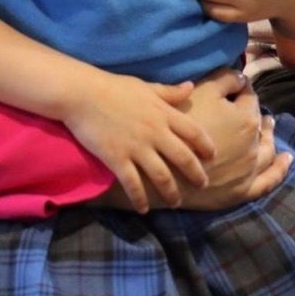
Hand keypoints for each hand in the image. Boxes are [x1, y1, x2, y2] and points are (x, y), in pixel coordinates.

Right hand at [97, 68, 290, 210]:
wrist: (82, 93)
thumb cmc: (113, 87)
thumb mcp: (145, 86)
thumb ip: (168, 92)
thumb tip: (191, 86)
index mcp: (163, 113)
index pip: (194, 132)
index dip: (206, 146)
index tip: (212, 157)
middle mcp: (155, 132)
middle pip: (184, 158)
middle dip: (196, 175)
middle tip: (203, 186)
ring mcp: (137, 148)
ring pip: (162, 176)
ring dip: (172, 193)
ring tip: (176, 203)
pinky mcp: (118, 159)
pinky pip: (133, 184)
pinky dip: (140, 199)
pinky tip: (144, 209)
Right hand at [174, 72, 290, 207]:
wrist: (167, 166)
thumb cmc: (182, 123)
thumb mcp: (202, 91)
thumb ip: (225, 79)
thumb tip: (243, 77)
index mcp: (245, 118)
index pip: (249, 97)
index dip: (243, 89)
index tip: (238, 86)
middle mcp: (254, 144)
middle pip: (259, 125)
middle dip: (258, 115)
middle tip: (257, 109)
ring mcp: (250, 170)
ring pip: (267, 151)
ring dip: (270, 137)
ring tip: (270, 129)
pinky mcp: (243, 191)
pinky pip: (268, 181)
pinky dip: (279, 170)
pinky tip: (285, 162)